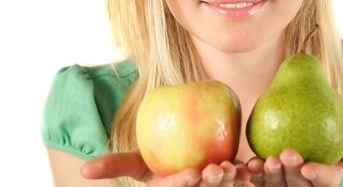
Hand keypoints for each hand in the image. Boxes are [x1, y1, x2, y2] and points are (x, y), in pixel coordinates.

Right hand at [81, 151, 251, 186]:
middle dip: (212, 183)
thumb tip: (83, 170)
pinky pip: (241, 178)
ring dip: (232, 180)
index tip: (191, 174)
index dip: (182, 185)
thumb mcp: (135, 164)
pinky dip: (249, 173)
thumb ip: (114, 166)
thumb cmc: (155, 163)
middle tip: (220, 171)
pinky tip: (258, 165)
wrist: (182, 158)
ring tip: (239, 168)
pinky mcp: (229, 181)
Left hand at [246, 140, 342, 186]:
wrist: (305, 138)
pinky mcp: (264, 182)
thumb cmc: (331, 144)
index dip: (318, 176)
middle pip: (297, 185)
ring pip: (275, 184)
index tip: (310, 167)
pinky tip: (244, 165)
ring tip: (263, 160)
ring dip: (267, 175)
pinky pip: (256, 180)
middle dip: (291, 174)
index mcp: (325, 183)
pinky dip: (249, 174)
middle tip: (285, 155)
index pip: (324, 182)